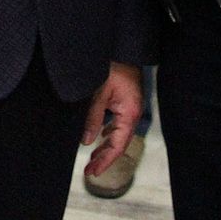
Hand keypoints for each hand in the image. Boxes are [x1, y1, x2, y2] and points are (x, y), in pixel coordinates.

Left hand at [81, 62, 141, 176]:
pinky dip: (109, 132)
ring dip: (106, 146)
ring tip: (92, 158)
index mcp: (130, 113)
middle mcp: (133, 112)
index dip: (105, 160)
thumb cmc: (113, 66)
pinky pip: (118, 122)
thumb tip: (87, 141)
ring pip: (119, 133)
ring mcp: (130, 107)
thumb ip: (94, 118)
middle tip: (89, 171)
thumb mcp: (100, 93)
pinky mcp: (126, 100)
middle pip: (120, 142)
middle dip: (104, 157)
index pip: (118, 145)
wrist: (123, 47)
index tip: (93, 172)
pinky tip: (100, 136)